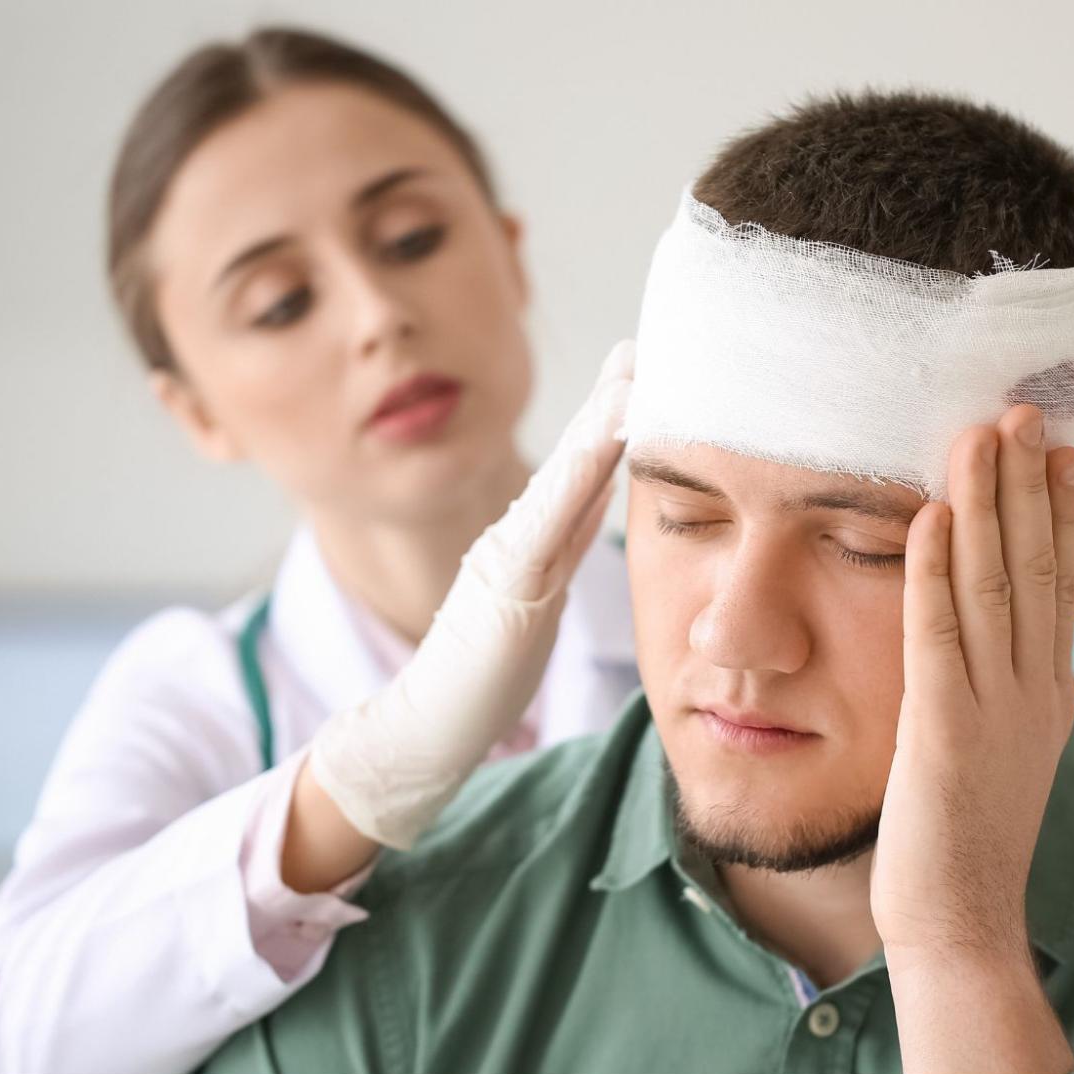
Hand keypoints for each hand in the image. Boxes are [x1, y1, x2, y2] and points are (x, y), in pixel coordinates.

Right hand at [308, 340, 633, 848]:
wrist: (425, 727)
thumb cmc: (483, 675)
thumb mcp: (539, 600)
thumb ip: (564, 548)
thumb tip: (604, 500)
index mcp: (534, 541)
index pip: (586, 470)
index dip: (616, 418)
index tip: (647, 370)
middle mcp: (519, 535)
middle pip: (576, 457)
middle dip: (610, 399)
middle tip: (644, 346)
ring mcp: (510, 555)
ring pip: (564, 476)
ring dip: (600, 423)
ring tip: (632, 376)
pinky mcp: (506, 583)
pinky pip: (549, 521)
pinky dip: (578, 478)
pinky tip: (605, 444)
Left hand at [872, 403, 1073, 961]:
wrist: (961, 921)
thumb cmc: (966, 836)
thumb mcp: (1003, 746)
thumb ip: (1003, 684)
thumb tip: (998, 630)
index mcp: (1047, 691)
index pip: (1057, 582)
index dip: (1056, 510)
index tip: (1057, 447)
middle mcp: (1031, 689)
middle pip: (1034, 566)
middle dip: (1029, 483)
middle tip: (1026, 410)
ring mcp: (994, 708)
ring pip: (993, 585)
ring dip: (985, 504)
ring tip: (981, 435)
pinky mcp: (945, 729)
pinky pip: (939, 635)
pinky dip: (933, 571)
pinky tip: (927, 517)